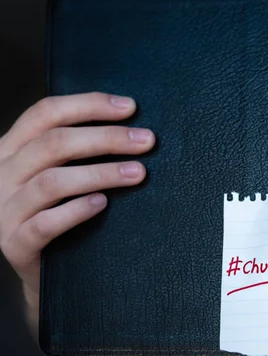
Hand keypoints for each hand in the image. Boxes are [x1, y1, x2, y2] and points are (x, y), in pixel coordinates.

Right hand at [0, 92, 154, 337]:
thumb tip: (131, 124)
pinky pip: (43, 223)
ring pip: (51, 181)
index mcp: (12, 148)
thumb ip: (77, 148)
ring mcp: (3, 210)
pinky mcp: (13, 244)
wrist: (42, 270)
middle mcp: (1, 174)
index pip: (46, 113)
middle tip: (147, 140)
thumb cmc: (58, 210)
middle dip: (107, 138)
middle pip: (54, 143)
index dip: (89, 104)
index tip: (131, 108)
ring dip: (101, 173)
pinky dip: (76, 211)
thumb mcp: (59, 171)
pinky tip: (103, 204)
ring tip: (138, 173)